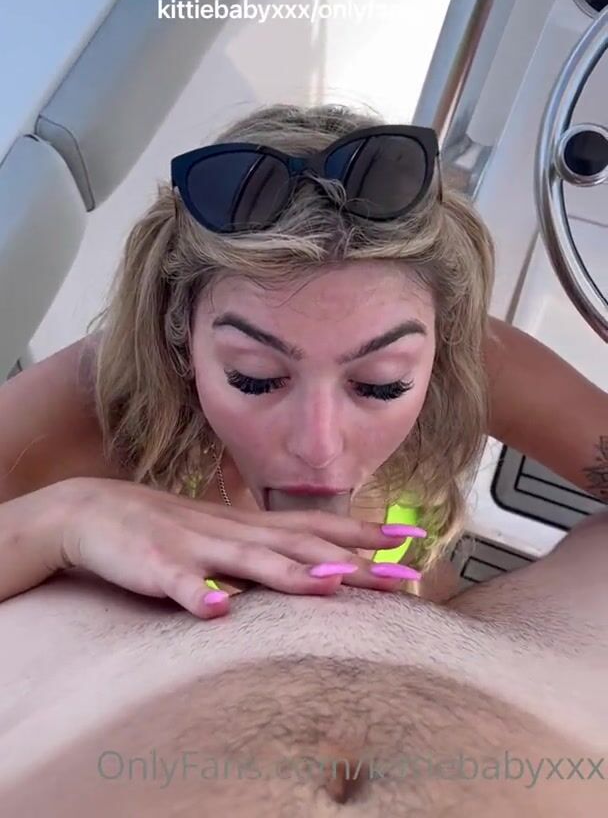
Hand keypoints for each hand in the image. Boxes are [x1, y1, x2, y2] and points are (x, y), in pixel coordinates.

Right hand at [59, 477, 424, 617]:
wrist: (95, 512)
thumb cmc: (168, 530)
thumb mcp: (224, 537)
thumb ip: (266, 550)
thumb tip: (318, 569)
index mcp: (251, 527)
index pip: (317, 527)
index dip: (364, 534)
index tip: (413, 540)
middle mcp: (233, 533)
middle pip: (299, 547)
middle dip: (350, 562)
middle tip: (399, 576)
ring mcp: (196, 548)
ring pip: (249, 561)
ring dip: (291, 575)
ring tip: (331, 587)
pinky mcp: (156, 567)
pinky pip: (179, 584)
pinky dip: (198, 595)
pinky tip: (217, 610)